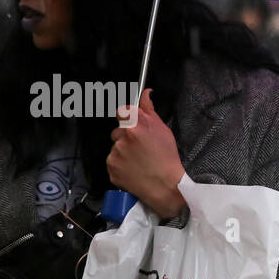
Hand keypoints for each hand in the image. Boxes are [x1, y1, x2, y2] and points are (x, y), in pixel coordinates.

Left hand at [108, 88, 187, 219]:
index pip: (122, 111)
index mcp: (137, 124)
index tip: (132, 124)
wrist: (165, 186)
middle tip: (139, 148)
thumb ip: (149, 109)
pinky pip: (112, 162)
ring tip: (138, 161)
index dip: (127, 118)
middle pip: (117, 131)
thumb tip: (145, 92)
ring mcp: (115, 152)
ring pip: (115, 147)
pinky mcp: (111, 167)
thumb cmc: (167, 157)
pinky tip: (132, 169)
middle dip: (125, 138)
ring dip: (122, 152)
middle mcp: (123, 136)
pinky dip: (120, 165)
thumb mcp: (163, 129)